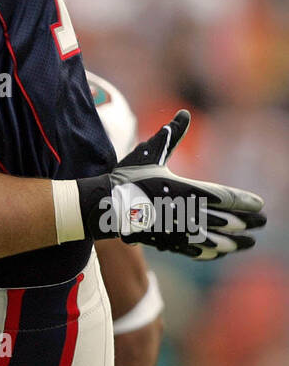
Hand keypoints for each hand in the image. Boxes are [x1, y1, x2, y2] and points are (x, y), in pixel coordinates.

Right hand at [100, 111, 265, 258]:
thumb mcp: (149, 153)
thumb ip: (171, 135)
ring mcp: (174, 231)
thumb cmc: (125, 178)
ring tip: (247, 244)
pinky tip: (219, 253)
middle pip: (224, 221)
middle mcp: (184, 213)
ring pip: (212, 240)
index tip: (260, 205)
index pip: (224, 197)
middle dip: (246, 222)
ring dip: (232, 243)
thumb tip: (184, 113)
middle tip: (263, 223)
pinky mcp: (164, 242)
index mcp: (184, 190)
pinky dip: (209, 252)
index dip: (244, 202)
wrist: (102, 207)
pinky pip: (192, 250)